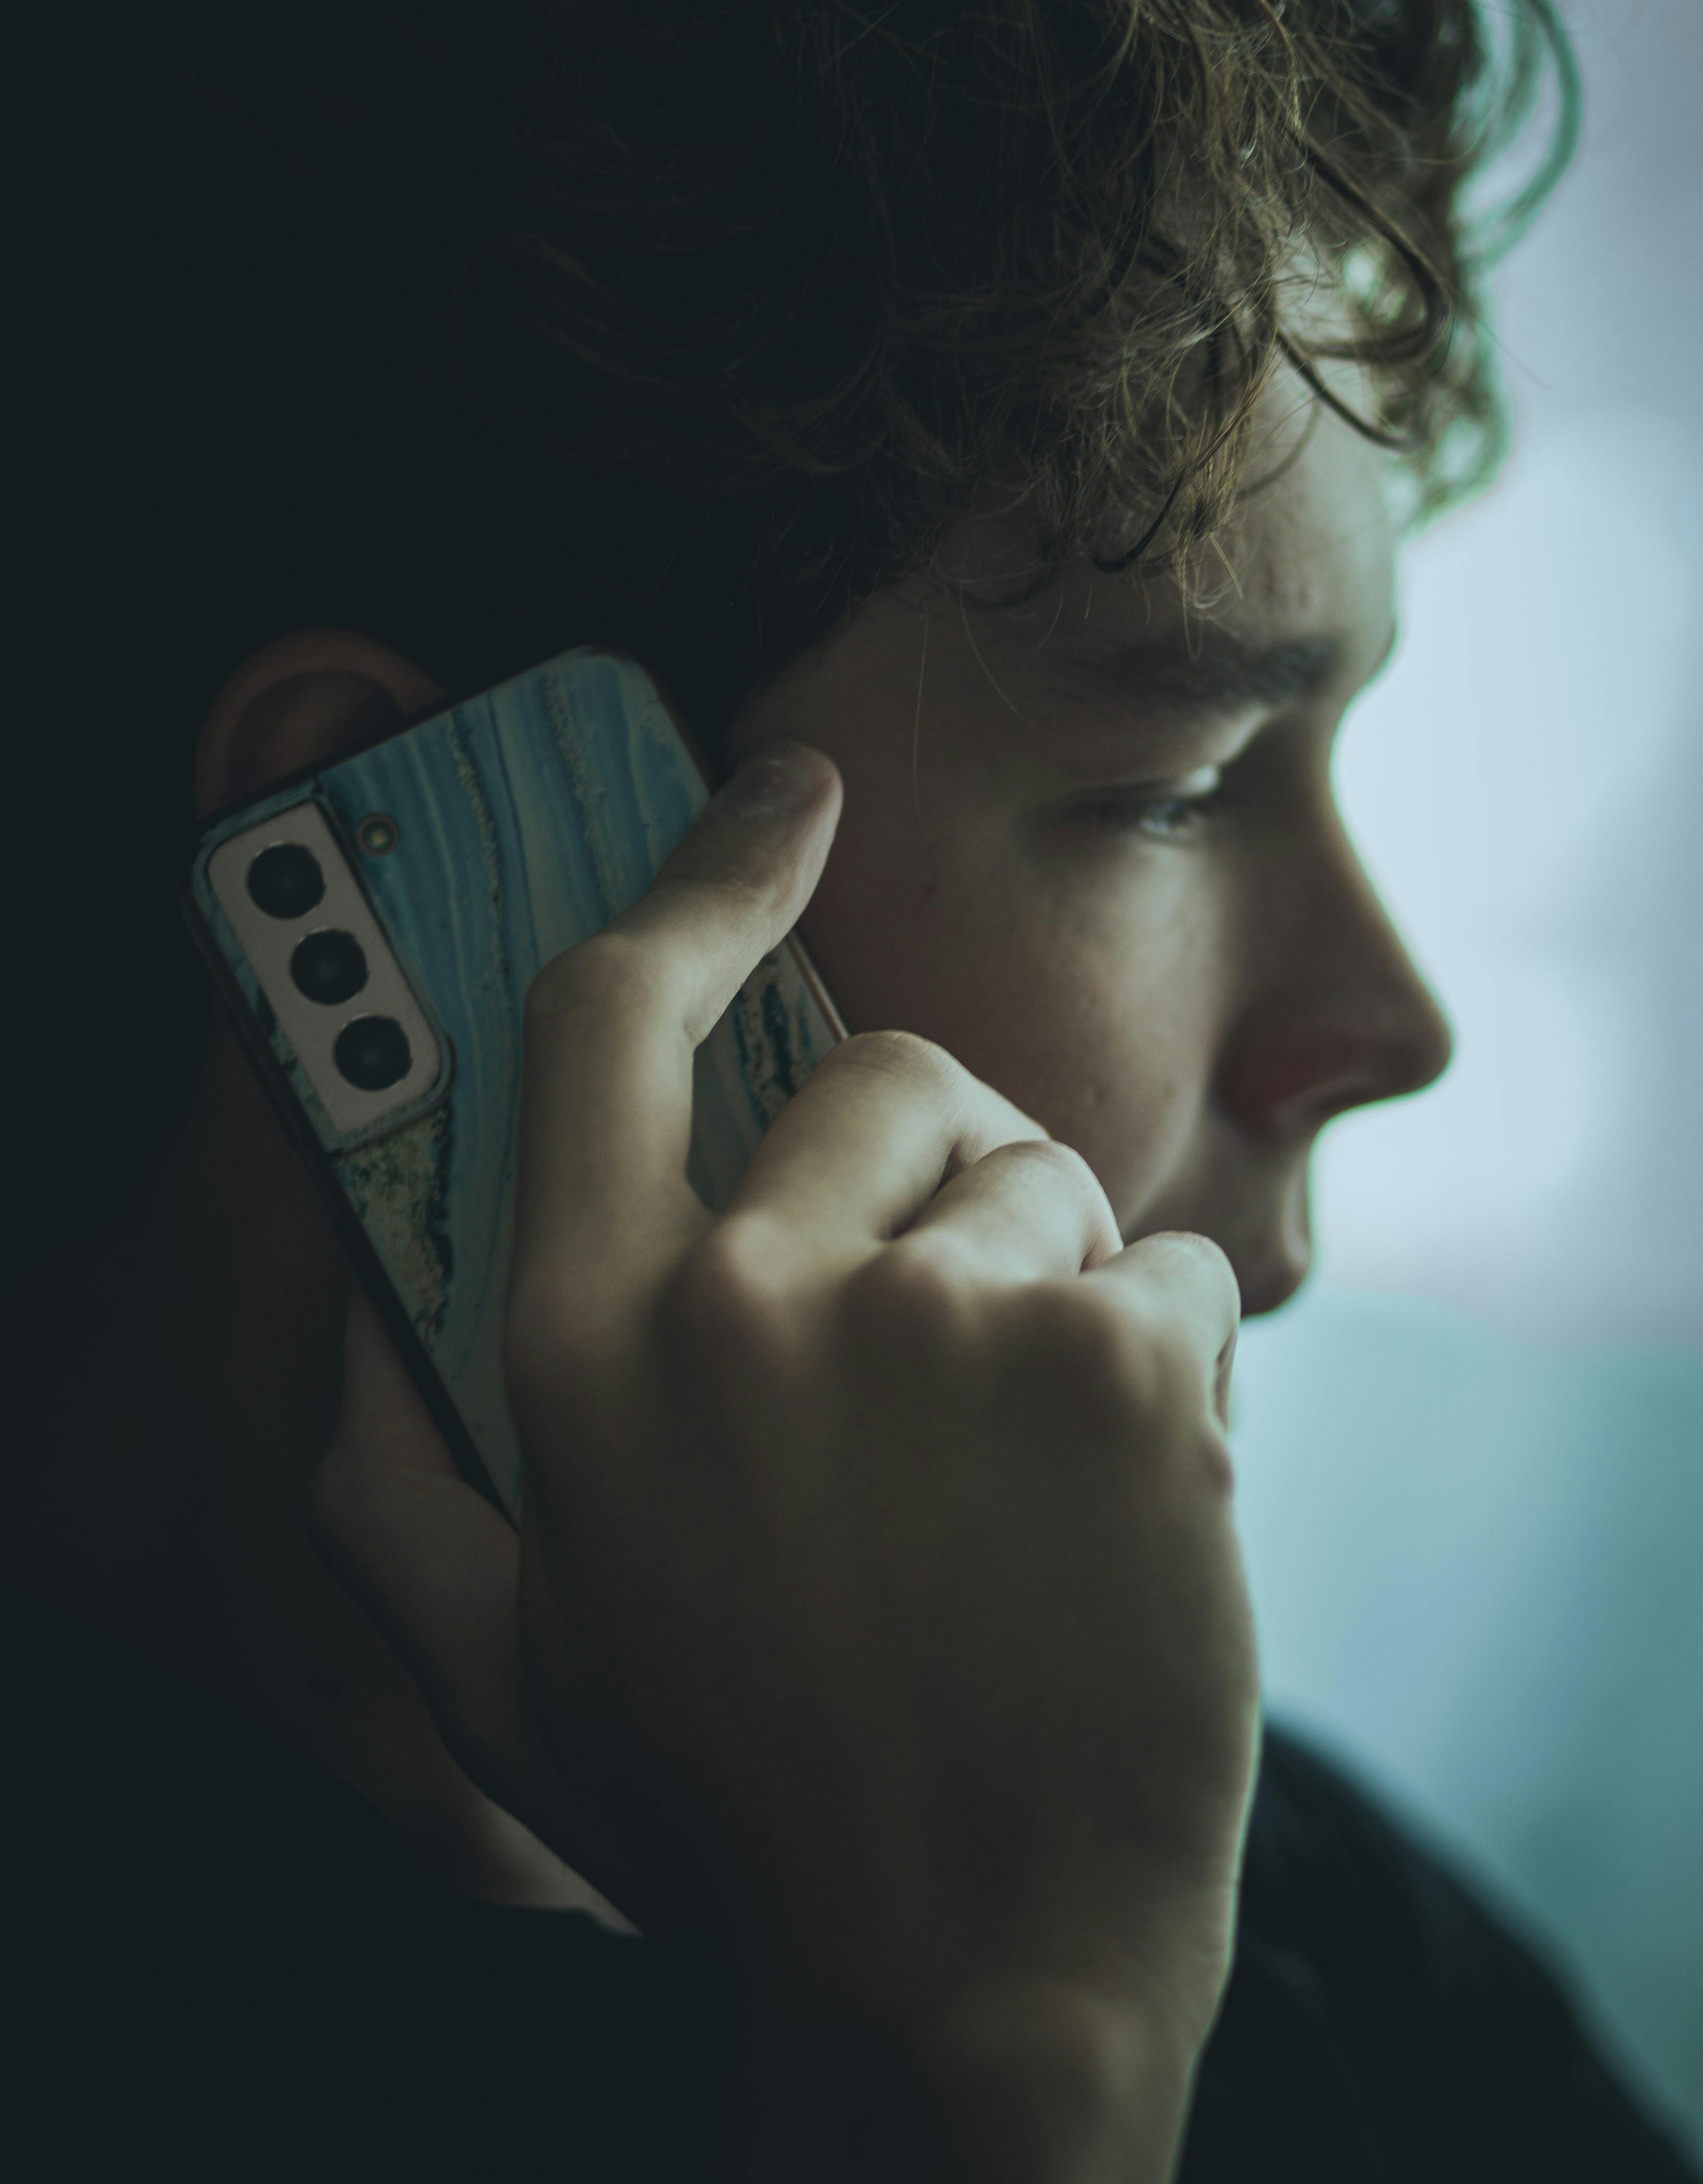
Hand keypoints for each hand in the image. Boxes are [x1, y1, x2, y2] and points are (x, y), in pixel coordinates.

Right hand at [314, 740, 1259, 2179]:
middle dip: (942, 1166)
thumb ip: (395, 1474)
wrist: (968, 1978)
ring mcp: (951, 1324)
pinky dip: (1168, 1370)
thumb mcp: (508, 1652)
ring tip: (1026, 1475)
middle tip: (951, 1340)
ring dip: (1054, 1288)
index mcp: (589, 1344)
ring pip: (1049, 1178)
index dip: (697, 878)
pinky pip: (1171, 1274)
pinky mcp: (1123, 1369)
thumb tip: (338, 1304)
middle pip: (886, 1075)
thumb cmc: (741, 1803)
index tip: (783, 791)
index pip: (609, 1020)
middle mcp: (753, 1302)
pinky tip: (1121, 1513)